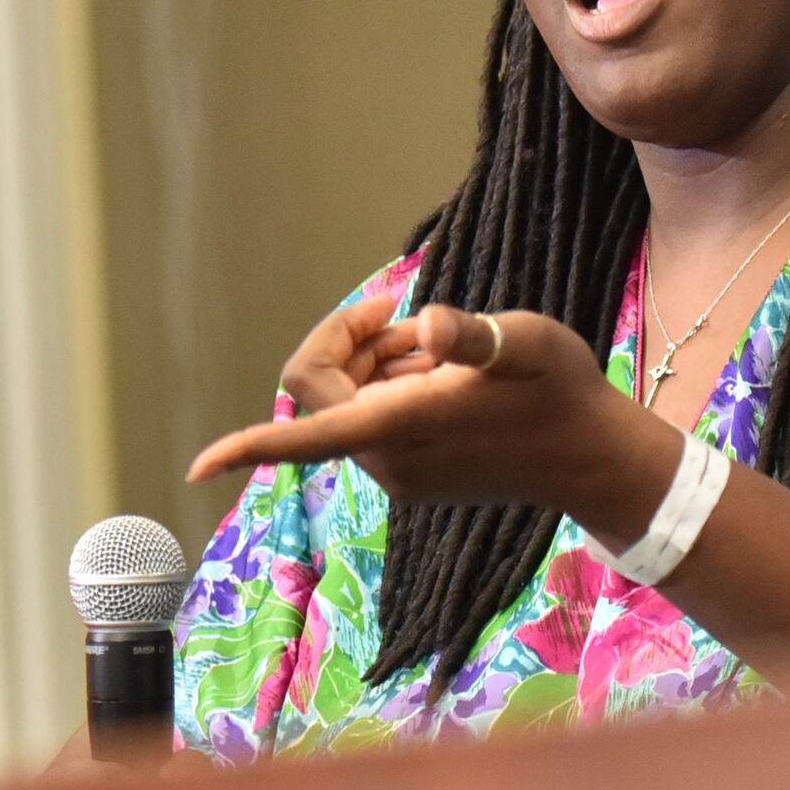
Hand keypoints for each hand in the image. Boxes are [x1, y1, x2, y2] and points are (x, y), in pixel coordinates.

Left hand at [184, 298, 678, 539]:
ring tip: (441, 344)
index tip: (198, 467)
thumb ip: (475, 333)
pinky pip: (372, 420)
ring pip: (347, 402)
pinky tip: (443, 371)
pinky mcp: (414, 474)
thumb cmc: (561, 392)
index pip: (303, 434)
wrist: (592, 459)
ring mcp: (399, 471)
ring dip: (376, 361)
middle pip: (320, 392)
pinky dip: (391, 384)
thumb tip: (433, 323)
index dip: (247, 445)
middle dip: (347, 342)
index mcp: (401, 426)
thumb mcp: (526, 343)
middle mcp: (388, 457)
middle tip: (402, 314)